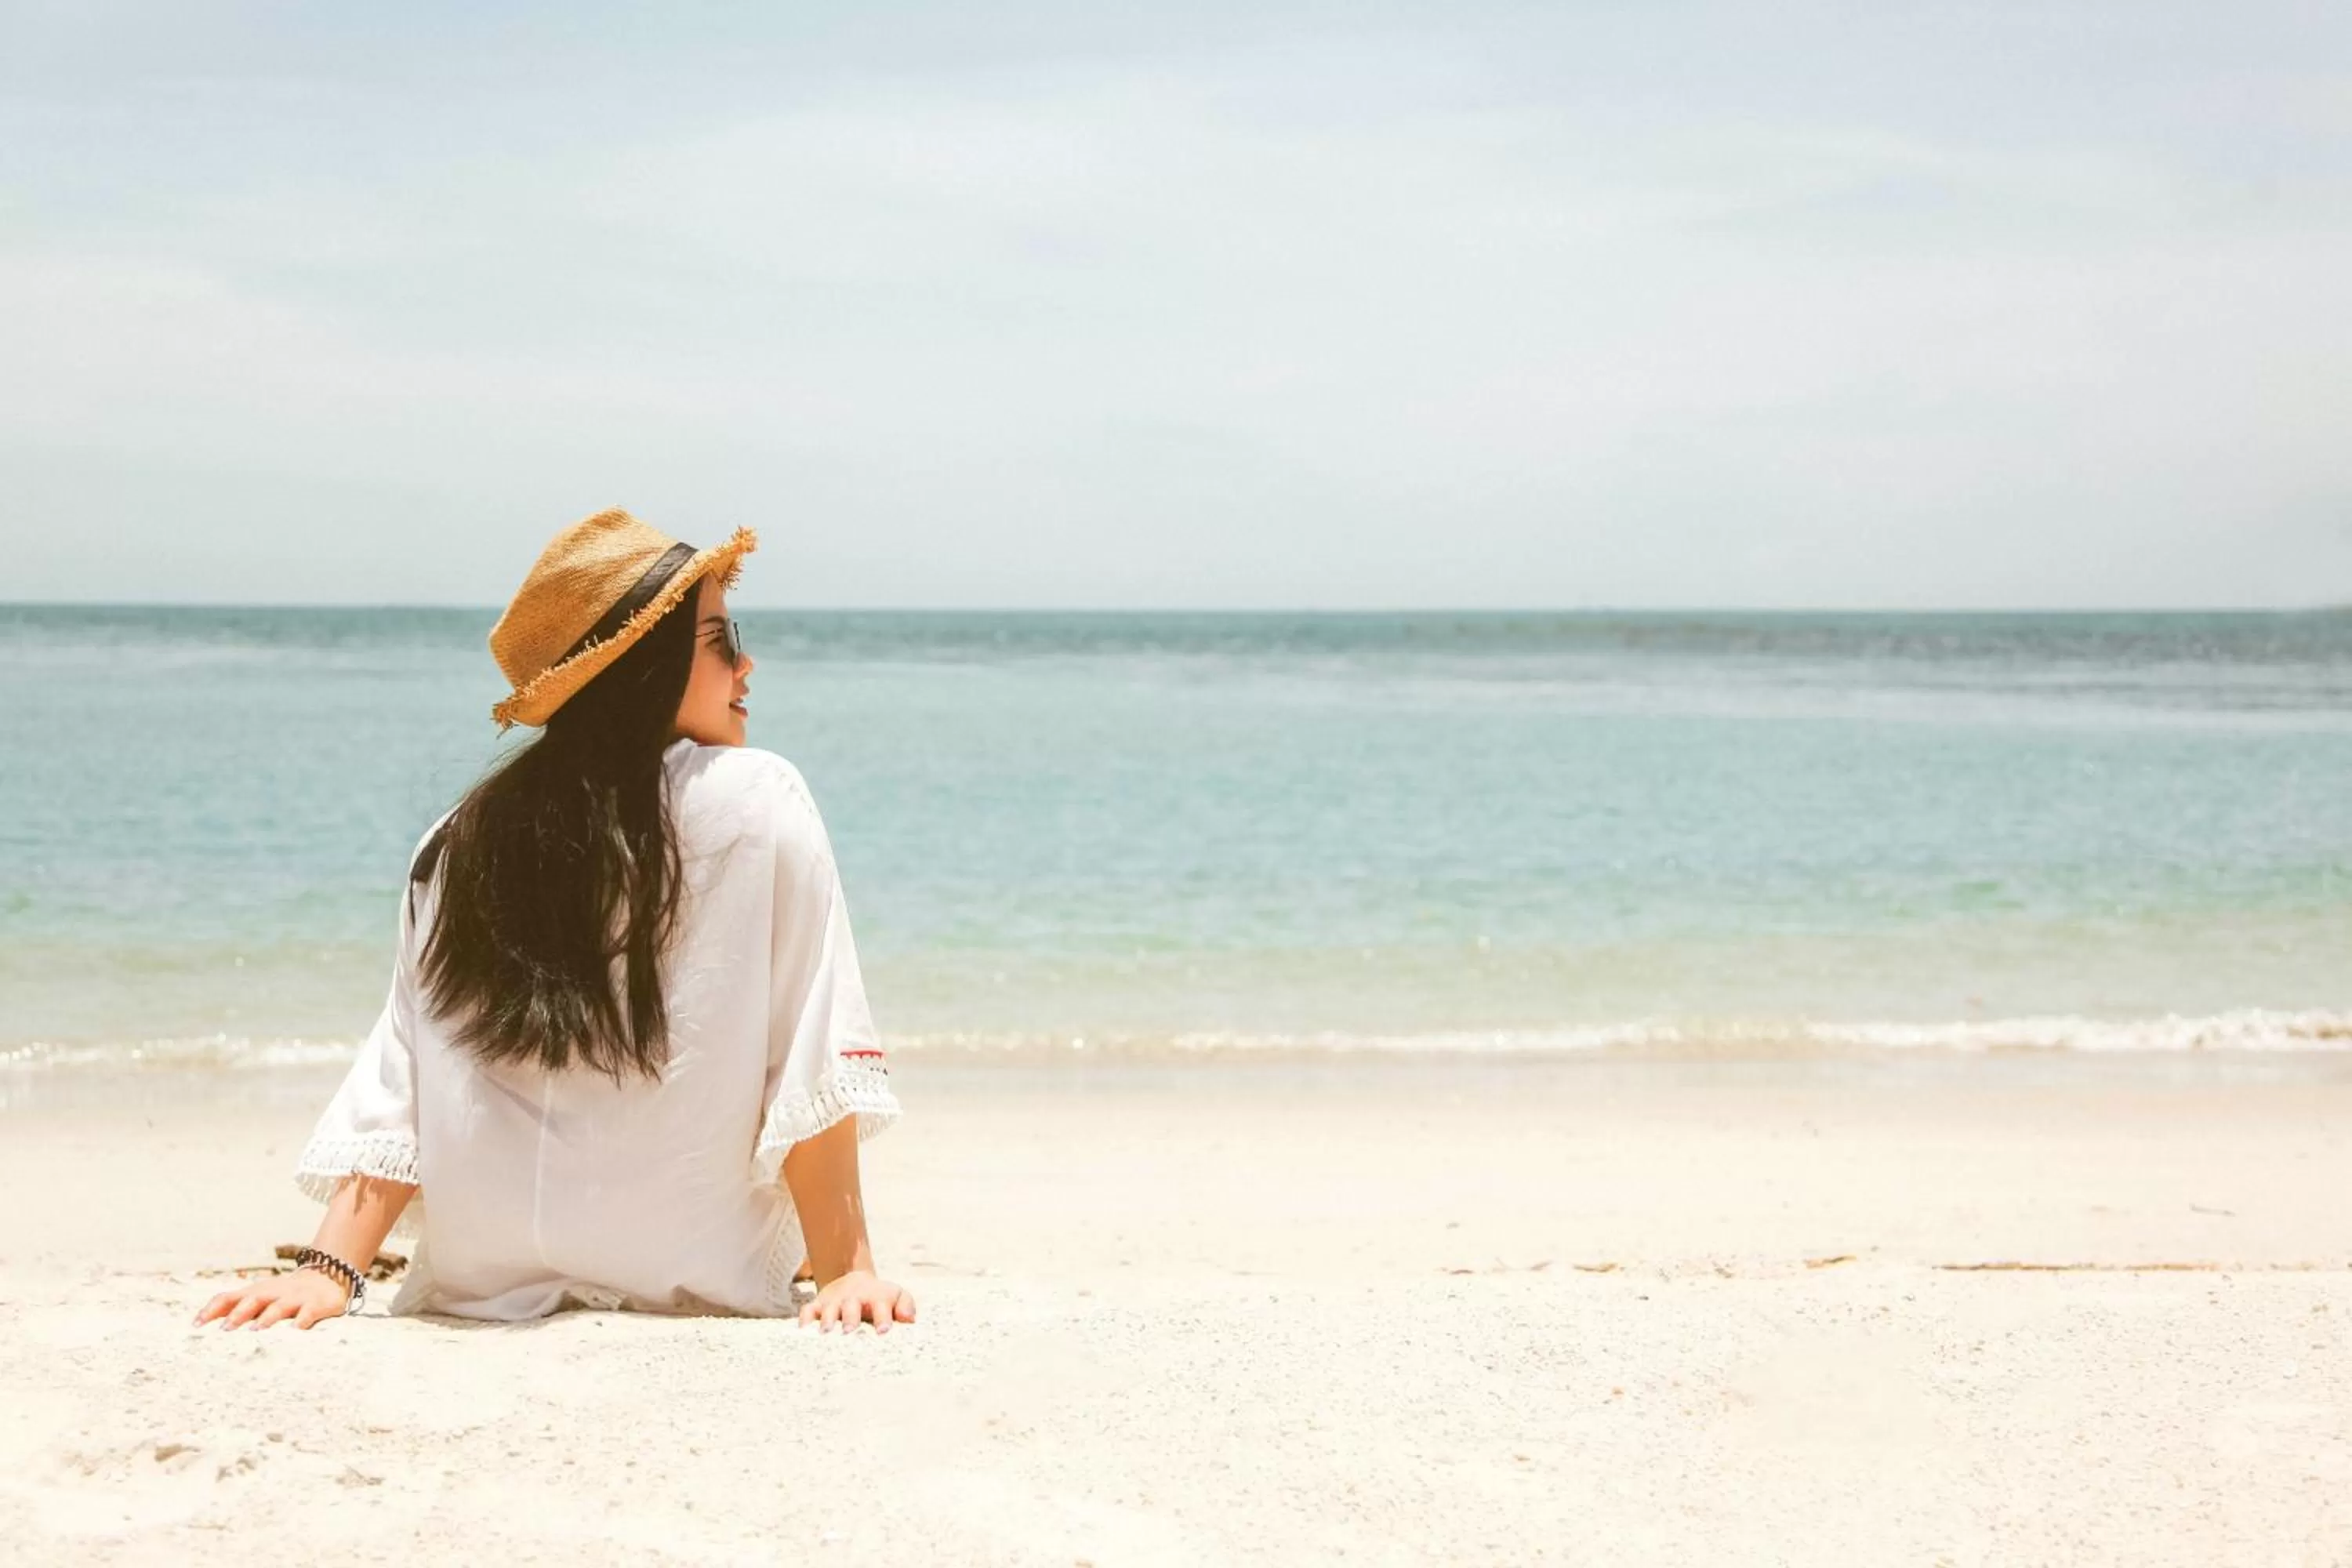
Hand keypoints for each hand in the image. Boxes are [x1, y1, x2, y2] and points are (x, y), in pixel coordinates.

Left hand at [193, 1268, 350, 1330]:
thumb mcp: (260, 1297)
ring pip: (279, 1306)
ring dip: (267, 1317)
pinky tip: (295, 1332)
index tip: (195, 1326)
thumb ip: (236, 1308)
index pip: (228, 1297)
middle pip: (252, 1300)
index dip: (212, 1310)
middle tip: (224, 1330)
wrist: (327, 1275)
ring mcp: (295, 1298)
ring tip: (256, 1330)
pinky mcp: (316, 1304)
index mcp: (255, 1292)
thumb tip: (199, 1324)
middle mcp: (273, 1292)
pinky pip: (308, 1313)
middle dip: (238, 1314)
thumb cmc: (283, 1295)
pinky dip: (301, 1321)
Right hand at [798, 1270, 915, 1332]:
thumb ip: (906, 1306)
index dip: (883, 1317)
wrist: (855, 1281)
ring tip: (826, 1333)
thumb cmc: (880, 1297)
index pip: (881, 1305)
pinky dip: (805, 1318)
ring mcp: (835, 1301)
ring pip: (829, 1309)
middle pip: (852, 1306)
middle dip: (851, 1318)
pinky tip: (802, 1331)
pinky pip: (808, 1310)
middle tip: (849, 1332)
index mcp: (876, 1297)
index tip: (883, 1331)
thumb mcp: (897, 1296)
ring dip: (827, 1320)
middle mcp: (854, 1298)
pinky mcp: (818, 1304)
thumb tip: (909, 1319)